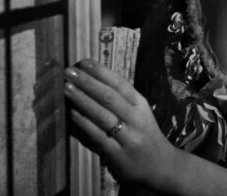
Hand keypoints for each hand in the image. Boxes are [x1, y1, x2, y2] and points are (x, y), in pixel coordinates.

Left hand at [63, 59, 176, 187]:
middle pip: (109, 97)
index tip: (84, 62)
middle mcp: (136, 118)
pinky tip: (73, 114)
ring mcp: (128, 136)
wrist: (159, 164)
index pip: (120, 83)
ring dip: (82, 100)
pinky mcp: (118, 153)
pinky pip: (98, 136)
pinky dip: (84, 124)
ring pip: (103, 115)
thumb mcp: (139, 113)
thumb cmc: (144, 134)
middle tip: (69, 71)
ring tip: (67, 88)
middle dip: (88, 82)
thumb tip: (92, 82)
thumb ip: (120, 101)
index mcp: (140, 104)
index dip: (101, 72)